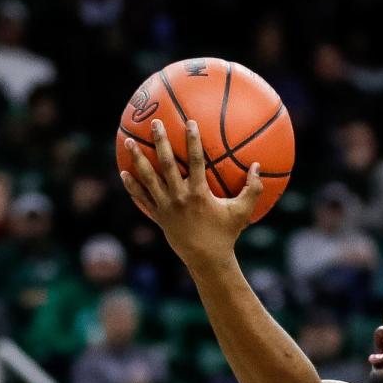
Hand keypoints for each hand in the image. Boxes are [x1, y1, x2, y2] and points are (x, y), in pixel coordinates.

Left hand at [121, 119, 261, 267]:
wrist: (207, 260)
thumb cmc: (226, 234)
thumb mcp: (242, 212)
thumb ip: (253, 189)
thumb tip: (258, 166)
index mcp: (199, 193)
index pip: (196, 161)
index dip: (192, 140)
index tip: (189, 121)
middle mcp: (180, 197)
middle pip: (167, 164)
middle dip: (161, 141)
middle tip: (155, 123)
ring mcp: (166, 207)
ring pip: (149, 179)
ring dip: (138, 159)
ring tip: (130, 141)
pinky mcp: (159, 217)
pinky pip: (143, 199)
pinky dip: (132, 186)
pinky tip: (124, 172)